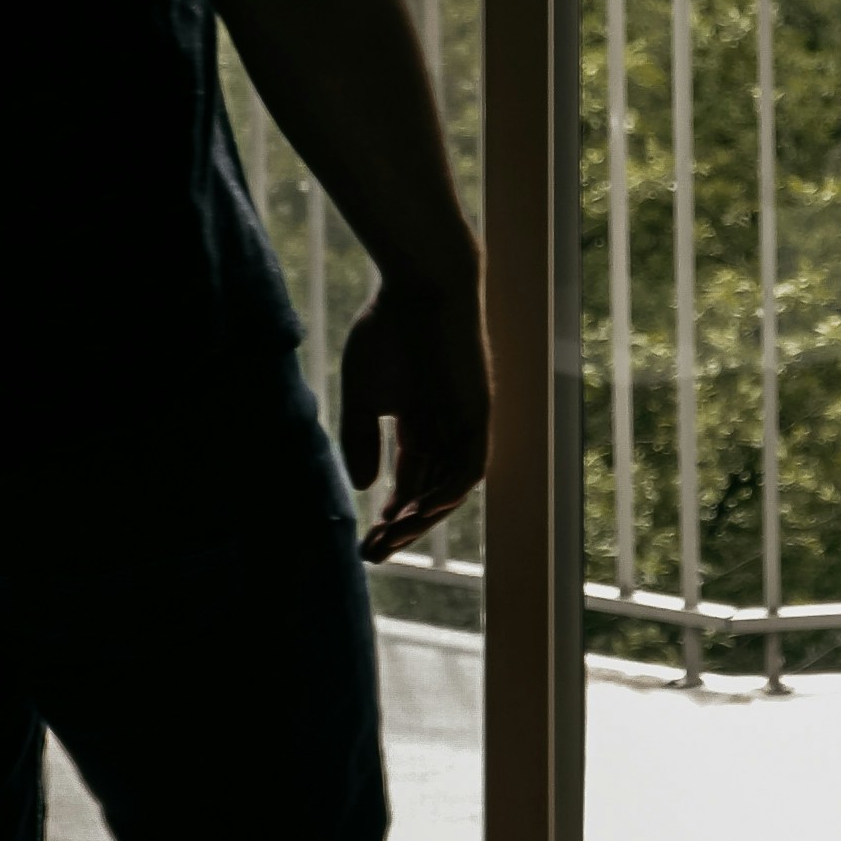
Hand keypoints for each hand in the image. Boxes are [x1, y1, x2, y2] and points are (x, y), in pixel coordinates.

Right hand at [337, 272, 489, 560]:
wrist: (420, 285)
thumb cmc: (388, 330)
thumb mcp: (363, 394)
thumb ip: (360, 439)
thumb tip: (360, 488)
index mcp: (420, 425)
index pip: (409, 483)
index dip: (390, 516)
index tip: (367, 543)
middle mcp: (446, 430)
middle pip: (428, 493)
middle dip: (402, 527)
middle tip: (373, 554)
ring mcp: (465, 423)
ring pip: (450, 486)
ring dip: (423, 516)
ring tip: (391, 538)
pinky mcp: (480, 412)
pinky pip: (471, 464)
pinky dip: (449, 490)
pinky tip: (421, 511)